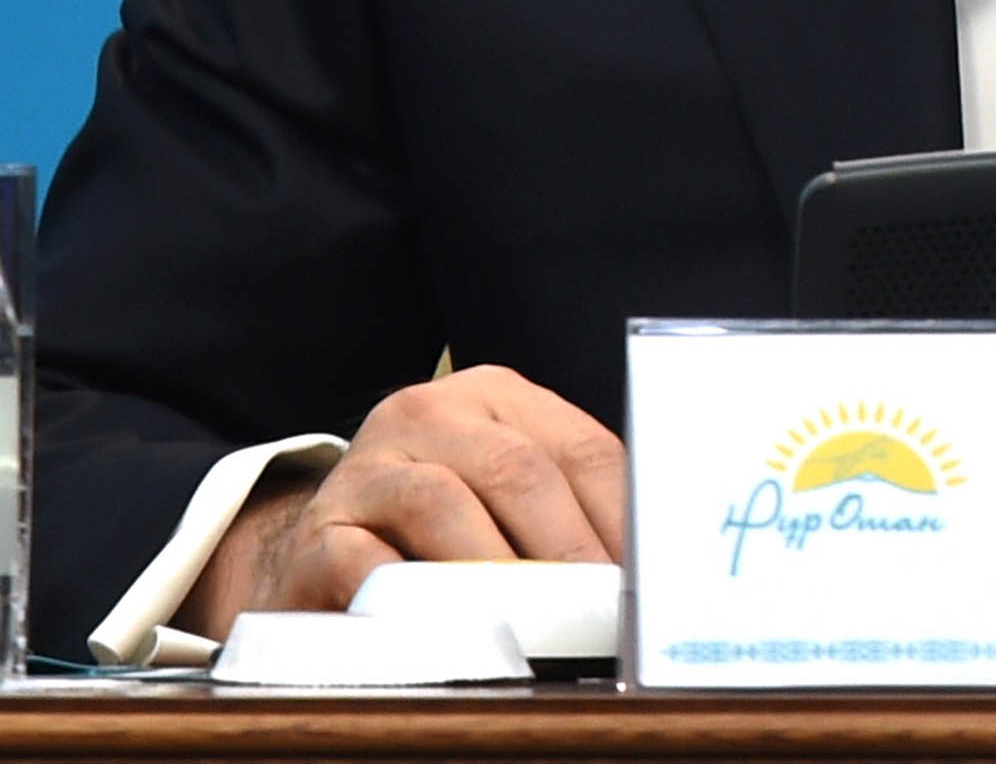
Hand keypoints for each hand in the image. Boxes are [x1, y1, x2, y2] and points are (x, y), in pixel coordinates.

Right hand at [175, 365, 624, 639]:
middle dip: (568, 547)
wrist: (311, 553)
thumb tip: (641, 569)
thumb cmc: (435, 531)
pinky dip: (411, 601)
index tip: (647, 578)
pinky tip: (447, 635)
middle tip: (599, 612)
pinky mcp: (317, 534)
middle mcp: (428, 414)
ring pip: (444, 505)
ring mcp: (366, 468)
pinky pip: (368, 563)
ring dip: (496, 574)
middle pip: (517, 470)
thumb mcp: (503, 497)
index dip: (621, 515)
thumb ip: (567, 511)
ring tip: (536, 628)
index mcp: (493, 397)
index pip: (579, 447)